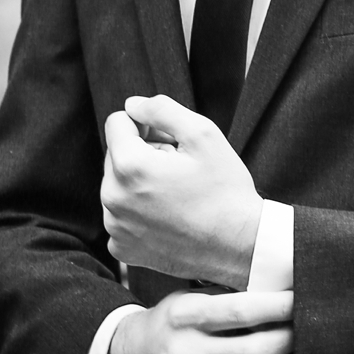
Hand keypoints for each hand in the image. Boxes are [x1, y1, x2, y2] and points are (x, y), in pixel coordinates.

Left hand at [102, 95, 262, 287]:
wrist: (240, 247)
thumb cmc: (225, 190)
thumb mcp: (203, 135)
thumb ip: (162, 109)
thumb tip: (133, 105)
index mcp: (129, 165)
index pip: (116, 123)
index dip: (145, 124)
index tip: (170, 141)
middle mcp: (113, 197)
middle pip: (115, 155)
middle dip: (143, 154)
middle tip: (179, 170)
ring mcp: (115, 227)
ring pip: (117, 186)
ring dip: (140, 184)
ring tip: (176, 194)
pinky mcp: (122, 248)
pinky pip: (121, 217)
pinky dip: (139, 214)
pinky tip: (168, 218)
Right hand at [104, 289, 292, 353]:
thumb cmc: (168, 325)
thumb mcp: (188, 299)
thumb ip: (228, 297)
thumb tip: (279, 294)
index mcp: (184, 318)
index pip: (243, 312)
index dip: (279, 306)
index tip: (298, 298)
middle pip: (259, 350)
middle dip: (290, 336)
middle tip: (302, 324)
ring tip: (285, 347)